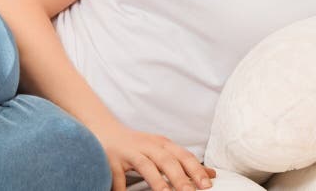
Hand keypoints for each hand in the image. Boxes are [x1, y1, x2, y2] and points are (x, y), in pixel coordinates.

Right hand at [96, 124, 216, 190]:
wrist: (105, 130)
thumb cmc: (137, 144)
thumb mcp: (162, 150)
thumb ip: (183, 162)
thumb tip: (210, 174)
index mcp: (162, 144)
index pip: (183, 156)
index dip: (196, 169)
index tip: (207, 183)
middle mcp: (147, 145)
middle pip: (167, 160)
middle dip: (180, 177)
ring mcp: (129, 152)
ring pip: (146, 165)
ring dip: (157, 181)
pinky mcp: (112, 160)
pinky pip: (117, 175)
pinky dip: (121, 186)